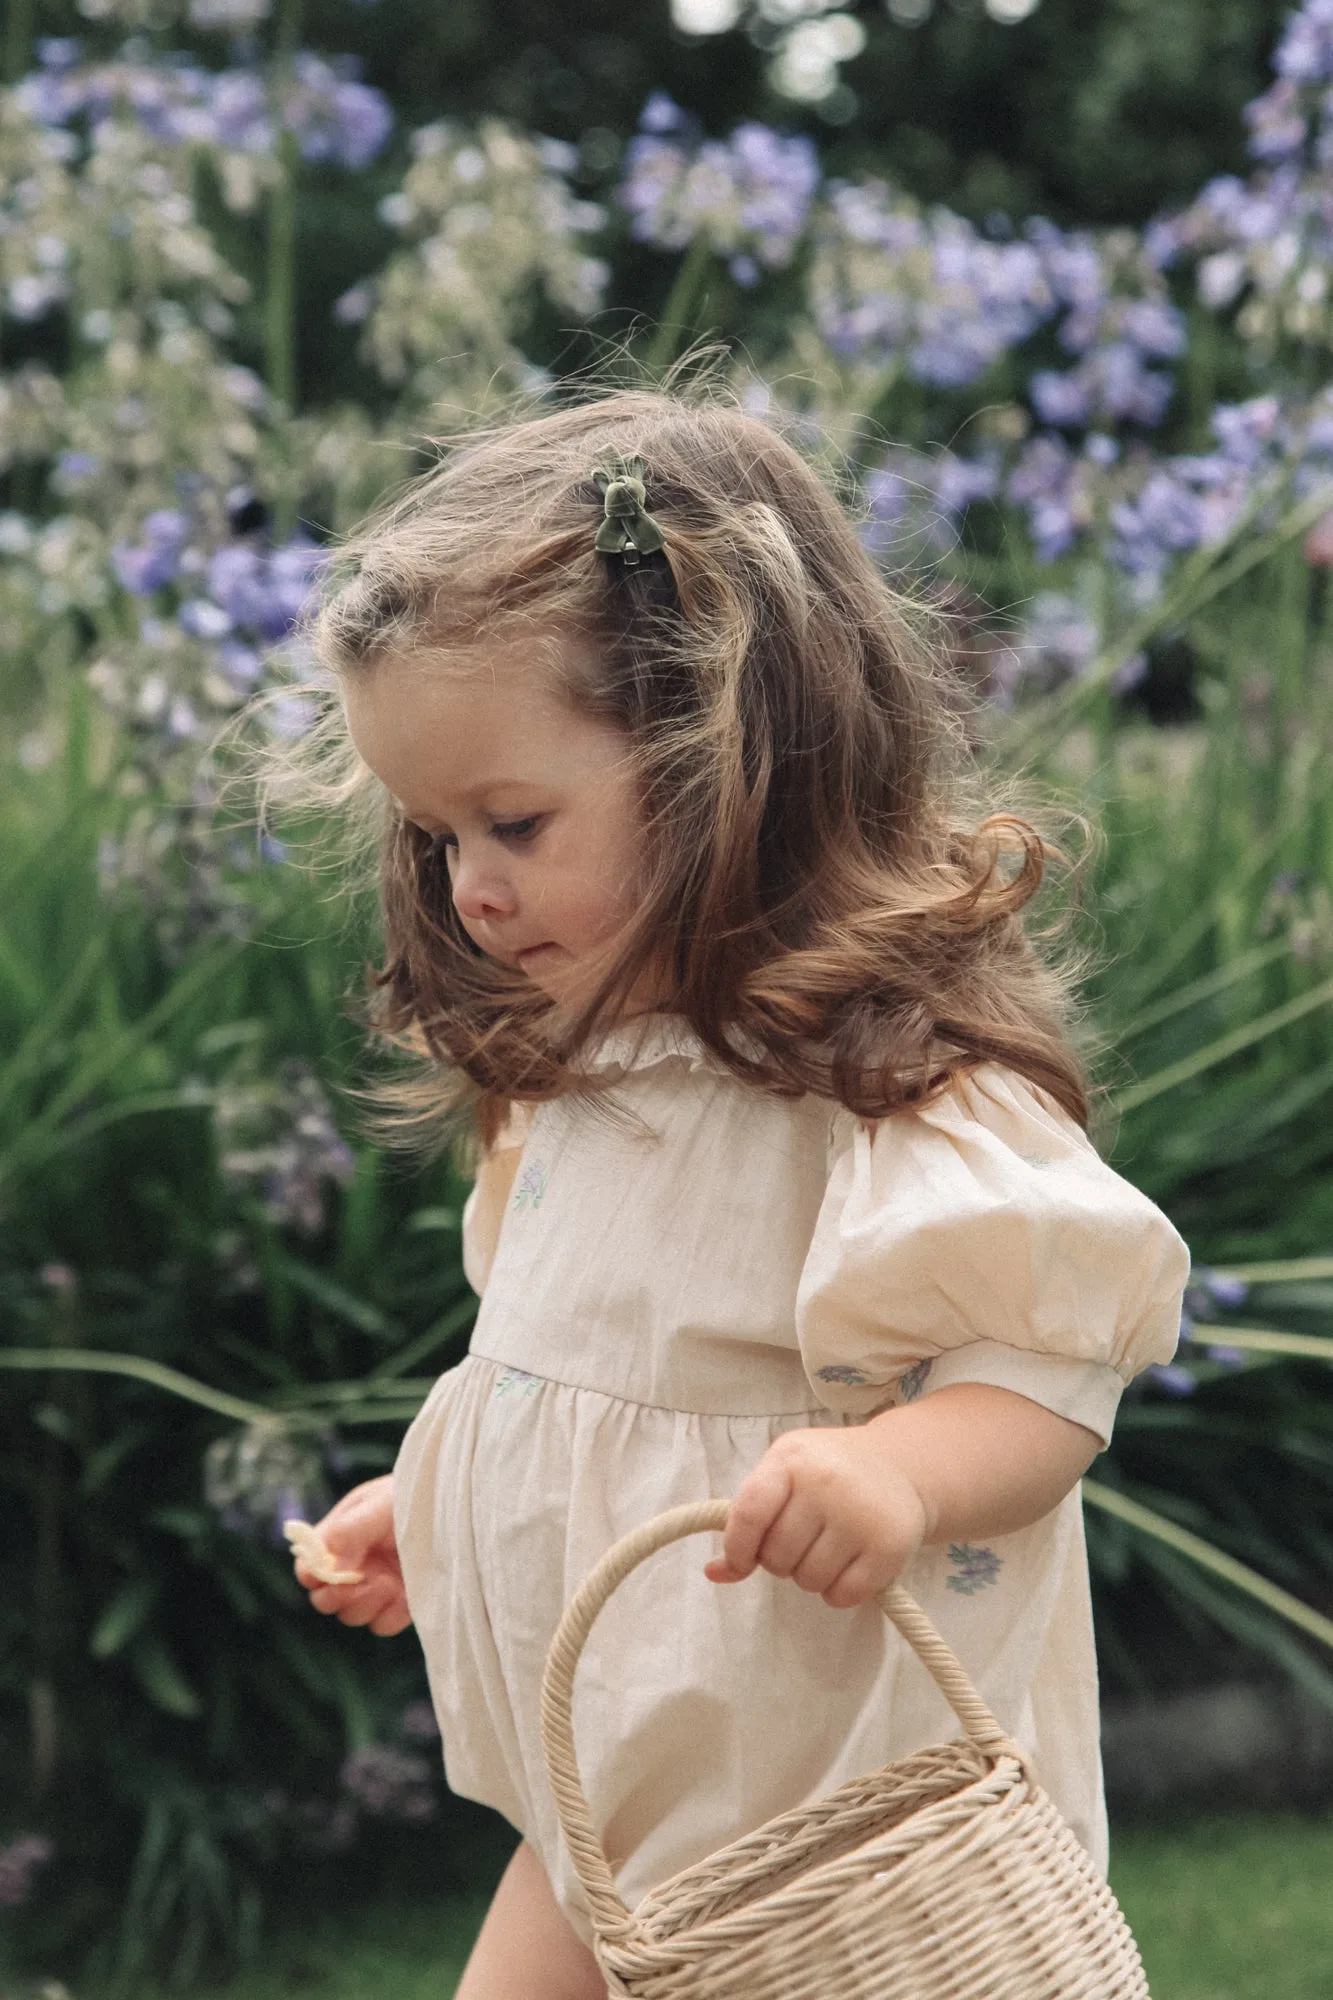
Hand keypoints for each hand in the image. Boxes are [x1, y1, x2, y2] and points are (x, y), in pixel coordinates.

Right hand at [294, 1474, 411, 1635]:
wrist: (457, 1509)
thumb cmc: (414, 1495)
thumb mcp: (380, 1504)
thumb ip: (349, 1532)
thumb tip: (328, 1568)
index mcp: (339, 1538)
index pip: (308, 1567)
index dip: (313, 1575)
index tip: (334, 1573)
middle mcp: (352, 1565)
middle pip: (323, 1600)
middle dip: (338, 1595)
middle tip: (362, 1580)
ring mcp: (375, 1586)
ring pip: (351, 1615)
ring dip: (367, 1602)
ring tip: (389, 1580)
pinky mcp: (399, 1603)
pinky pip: (383, 1624)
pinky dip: (392, 1614)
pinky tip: (406, 1593)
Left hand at [704, 1425, 928, 1610]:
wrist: (900, 1465)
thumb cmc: (828, 1472)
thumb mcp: (784, 1475)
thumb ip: (747, 1518)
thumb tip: (714, 1572)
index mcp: (792, 1459)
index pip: (749, 1514)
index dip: (737, 1548)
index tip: (740, 1561)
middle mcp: (826, 1482)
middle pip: (777, 1555)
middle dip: (781, 1561)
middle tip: (801, 1542)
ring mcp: (860, 1515)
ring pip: (809, 1580)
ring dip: (810, 1577)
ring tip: (827, 1549)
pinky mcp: (889, 1546)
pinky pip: (843, 1595)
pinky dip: (838, 1593)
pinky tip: (847, 1566)